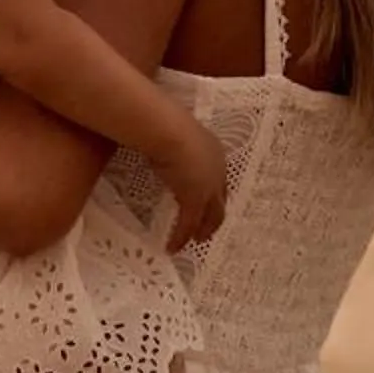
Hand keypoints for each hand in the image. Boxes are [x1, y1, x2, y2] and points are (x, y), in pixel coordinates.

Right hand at [157, 124, 228, 251]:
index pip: (217, 178)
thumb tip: (154, 142)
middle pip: (219, 200)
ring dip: (203, 229)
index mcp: (213, 152)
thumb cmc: (165, 125)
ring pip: (211, 215)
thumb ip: (169, 144)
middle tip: (205, 230)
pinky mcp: (195, 200)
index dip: (212, 192)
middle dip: (213, 216)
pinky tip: (173, 246)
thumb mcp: (172, 135)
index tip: (205, 202)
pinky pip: (189, 224)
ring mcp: (208, 186)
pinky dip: (182, 236)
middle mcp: (217, 171)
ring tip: (195, 240)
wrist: (169, 130)